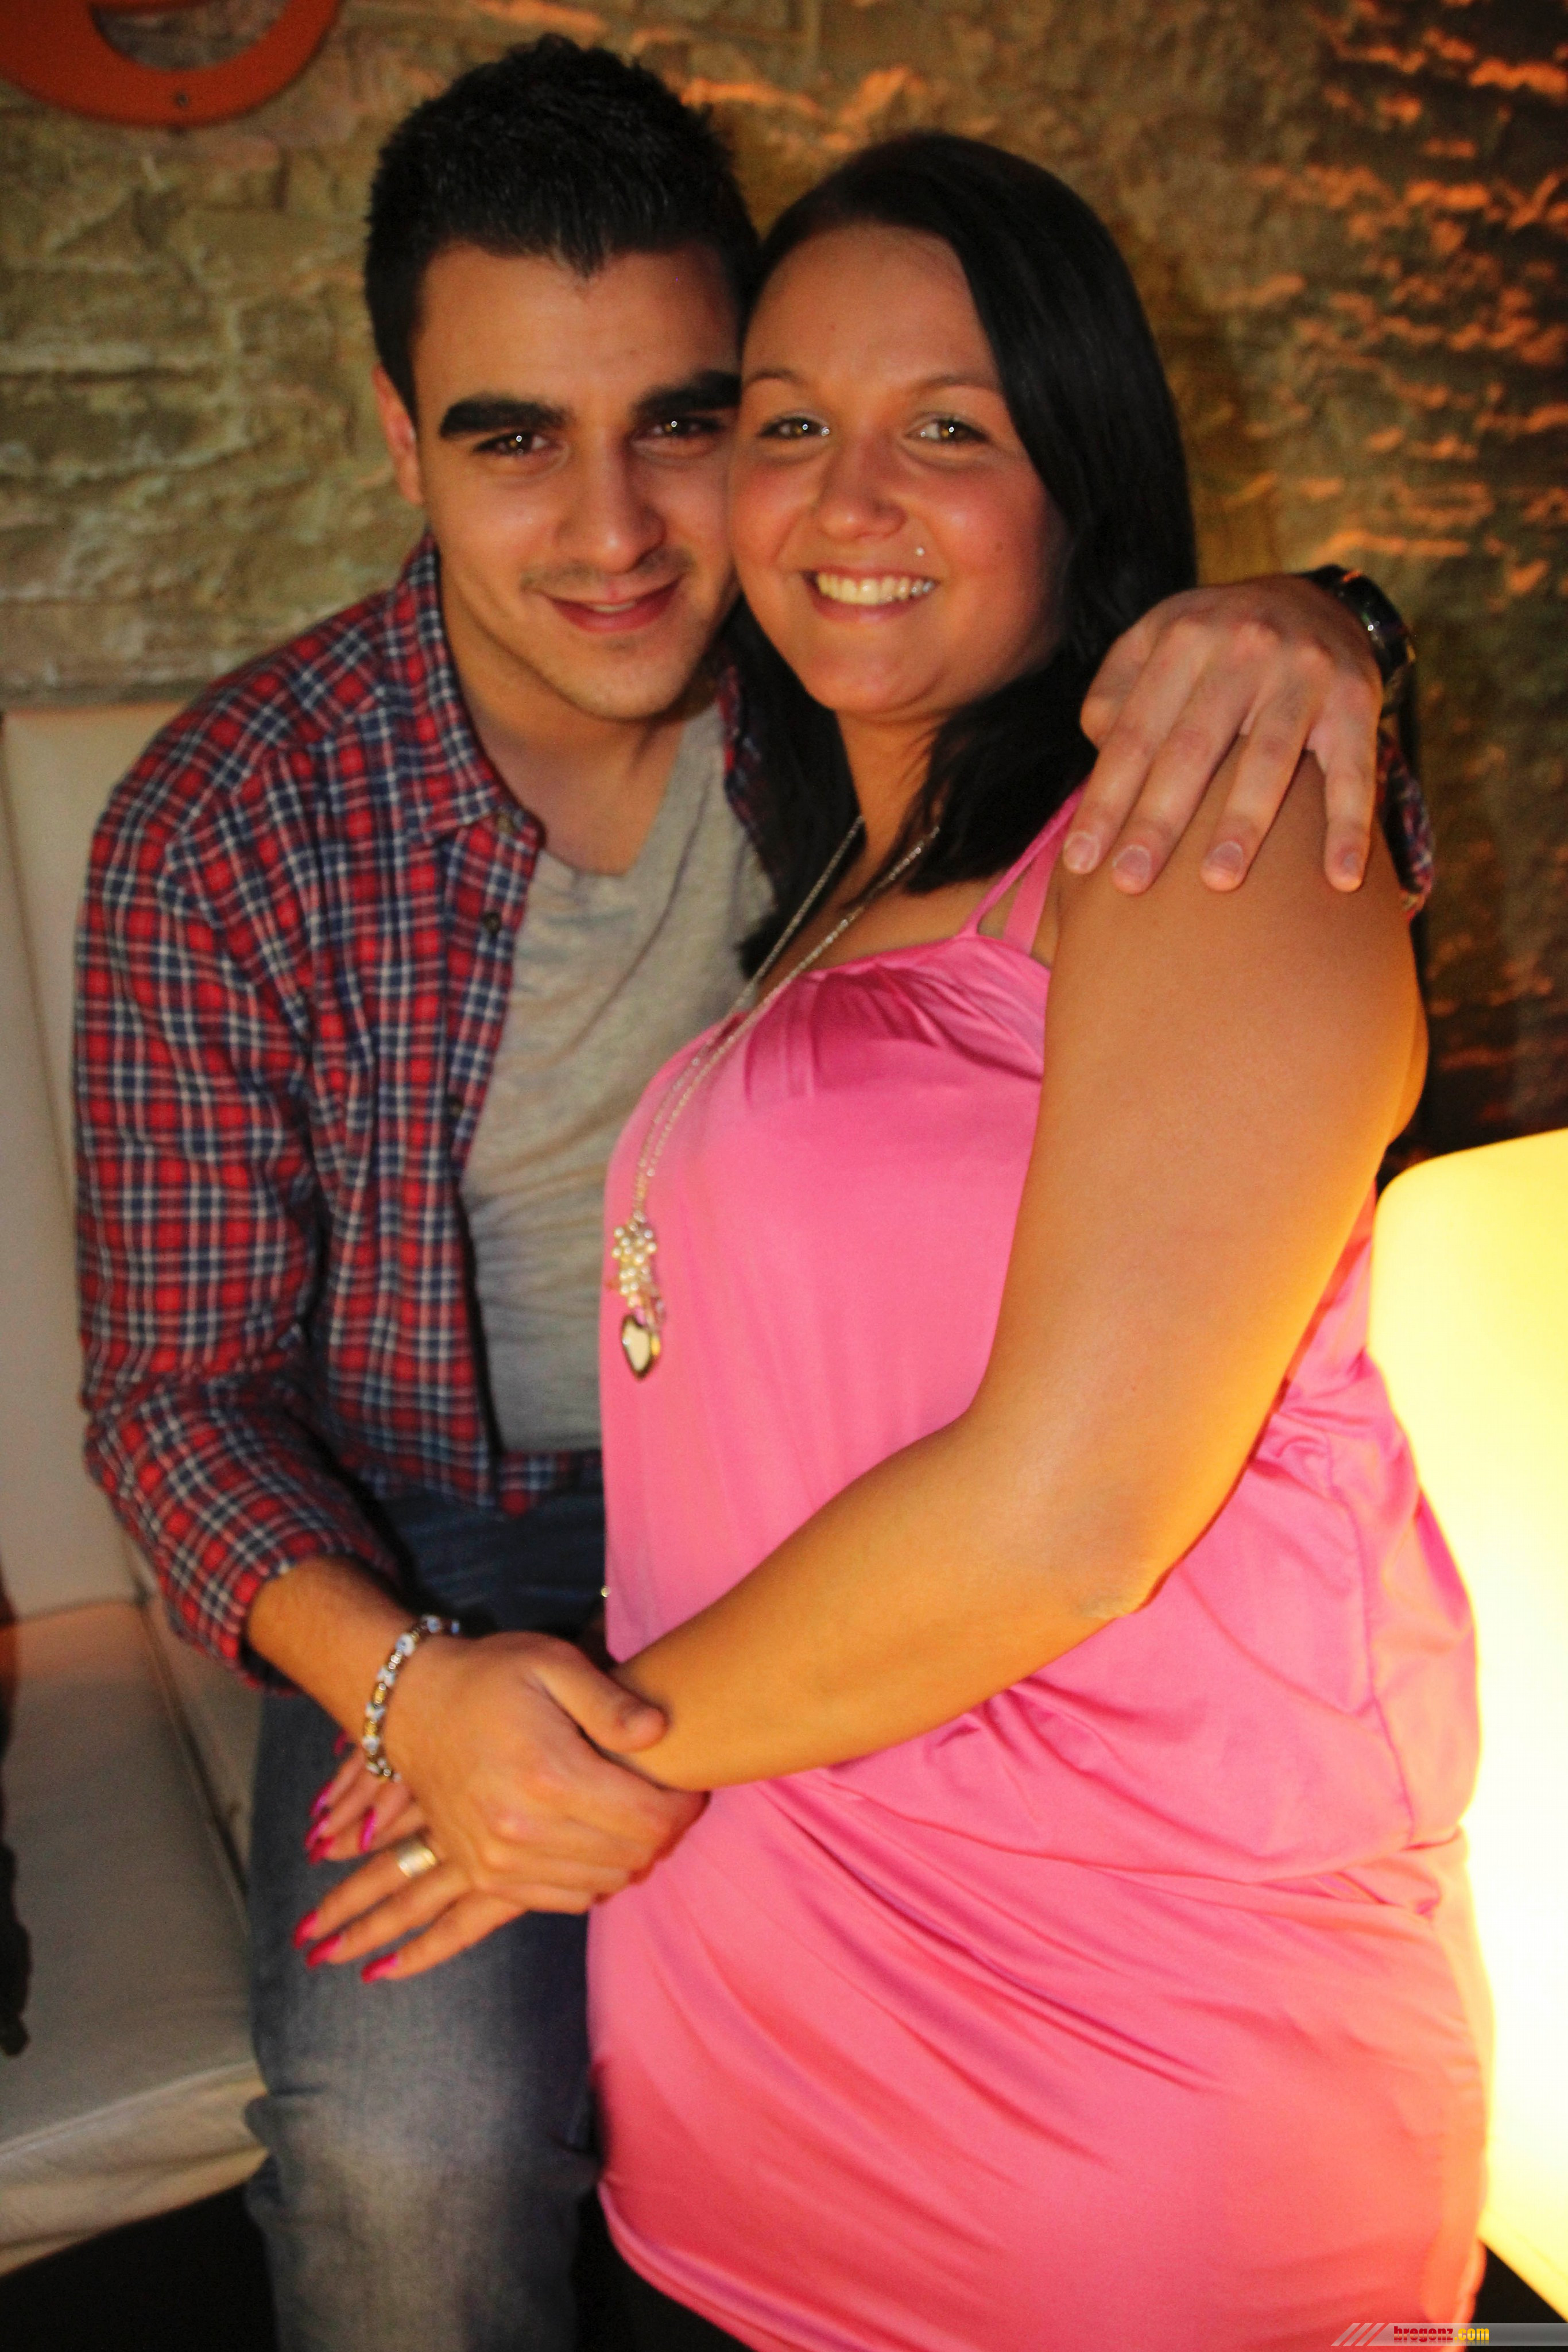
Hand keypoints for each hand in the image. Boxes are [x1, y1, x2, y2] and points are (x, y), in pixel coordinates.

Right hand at [295, 1631, 703, 1979]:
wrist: (414, 1707)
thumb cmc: (491, 1677)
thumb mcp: (553, 1663)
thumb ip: (611, 1702)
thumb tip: (660, 1732)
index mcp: (548, 1775)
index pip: (648, 1819)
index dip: (683, 1807)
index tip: (690, 1786)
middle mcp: (522, 1829)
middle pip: (632, 1857)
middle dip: (663, 1832)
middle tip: (667, 1800)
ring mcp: (499, 1860)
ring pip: (602, 1884)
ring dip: (630, 1857)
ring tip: (631, 1817)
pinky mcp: (485, 1875)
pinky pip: (564, 1899)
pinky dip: (592, 1878)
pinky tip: (595, 1840)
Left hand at [1068, 576, 1382, 894]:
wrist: (1318, 599)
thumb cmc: (1216, 645)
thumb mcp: (1157, 641)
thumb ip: (1116, 695)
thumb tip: (1100, 760)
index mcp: (1184, 638)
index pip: (1135, 733)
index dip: (1105, 799)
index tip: (1080, 861)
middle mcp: (1244, 648)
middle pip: (1192, 749)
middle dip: (1158, 822)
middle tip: (1129, 882)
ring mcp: (1305, 672)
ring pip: (1269, 759)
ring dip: (1243, 824)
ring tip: (1217, 882)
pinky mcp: (1357, 699)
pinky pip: (1354, 771)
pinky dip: (1349, 826)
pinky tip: (1341, 879)